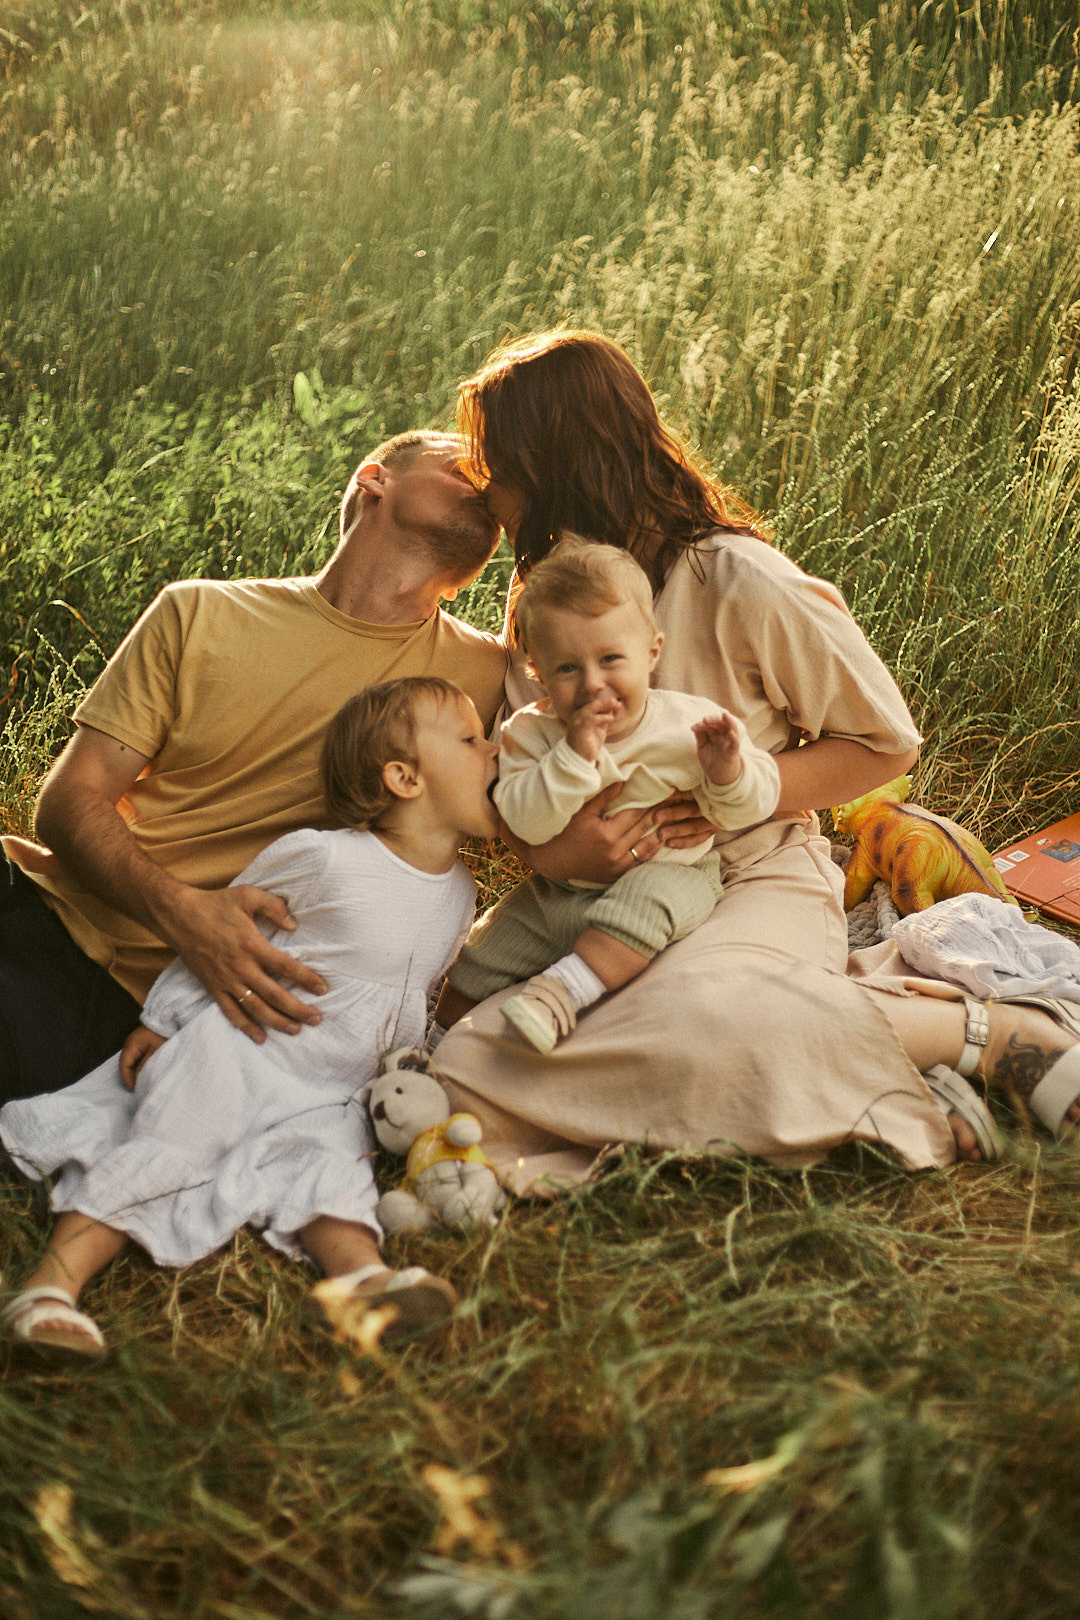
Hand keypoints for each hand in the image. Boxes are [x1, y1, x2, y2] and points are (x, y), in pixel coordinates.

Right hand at [120, 1025, 166, 1089]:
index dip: (127, 1078)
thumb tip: (138, 1078)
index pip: (124, 1065)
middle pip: (126, 1064)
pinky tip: (145, 1071)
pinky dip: (138, 1065)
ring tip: (141, 1081)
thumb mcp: (155, 1052)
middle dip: (130, 1076)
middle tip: (138, 1087)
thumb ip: (145, 1065)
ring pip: (131, 1061)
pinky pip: (137, 1056)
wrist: (169, 1019)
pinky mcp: (141, 1042)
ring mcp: (135, 1043)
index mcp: (131, 1045)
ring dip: (134, 1071)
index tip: (134, 1089)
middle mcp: (130, 1044)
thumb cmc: (162, 1034)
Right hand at [160, 884, 326, 1042]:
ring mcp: (226, 980)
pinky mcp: (213, 988)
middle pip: (275, 994)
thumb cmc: (215, 904)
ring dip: (277, 1021)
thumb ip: (274, 907)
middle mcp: (240, 967)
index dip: (306, 979)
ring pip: (256, 1007)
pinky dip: (246, 1027)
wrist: (178, 916)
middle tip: (316, 1018)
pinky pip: (231, 1012)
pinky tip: (260, 1037)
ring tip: (296, 1030)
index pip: (286, 967)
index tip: (322, 989)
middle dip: (298, 1008)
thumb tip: (294, 926)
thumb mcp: (247, 895)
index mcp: (251, 945)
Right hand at [499, 786, 713, 883]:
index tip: (667, 791)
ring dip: (662, 832)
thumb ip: (603, 797)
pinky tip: (662, 839)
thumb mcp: (581, 811)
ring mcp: (617, 866)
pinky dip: (652, 850)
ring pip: (647, 847)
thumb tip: (625, 780)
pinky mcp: (617, 875)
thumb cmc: (564, 831)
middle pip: (644, 829)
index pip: (636, 814)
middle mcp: (615, 852)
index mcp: (606, 835)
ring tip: (675, 819)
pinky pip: (641, 862)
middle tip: (678, 801)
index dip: (652, 801)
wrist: (552, 860)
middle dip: (661, 814)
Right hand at [565, 695, 619, 762]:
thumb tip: (614, 708)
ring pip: (590, 707)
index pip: (590, 700)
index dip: (602, 697)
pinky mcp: (579, 729)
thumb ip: (604, 718)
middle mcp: (577, 715)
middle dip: (605, 700)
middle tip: (617, 701)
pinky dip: (602, 718)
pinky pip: (590, 719)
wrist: (579, 758)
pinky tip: (610, 718)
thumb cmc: (589, 743)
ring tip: (616, 705)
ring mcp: (577, 721)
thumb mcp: (600, 728)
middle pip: (591, 701)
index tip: (615, 699)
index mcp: (581, 713)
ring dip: (605, 705)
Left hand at [693, 712, 743, 786]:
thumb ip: (700, 737)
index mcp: (715, 734)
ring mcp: (729, 743)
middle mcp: (723, 736)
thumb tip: (695, 727)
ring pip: (732, 728)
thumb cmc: (711, 760)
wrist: (718, 776)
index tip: (693, 728)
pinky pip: (735, 744)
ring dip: (728, 721)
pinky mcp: (733, 752)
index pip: (710, 724)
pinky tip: (731, 733)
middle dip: (713, 719)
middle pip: (721, 723)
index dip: (702, 724)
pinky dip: (734, 738)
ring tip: (723, 715)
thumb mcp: (702, 748)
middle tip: (704, 720)